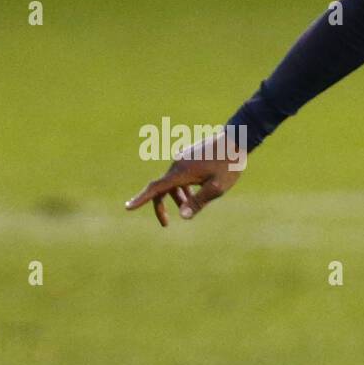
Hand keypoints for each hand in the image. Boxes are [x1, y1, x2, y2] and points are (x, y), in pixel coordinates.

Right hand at [124, 140, 244, 226]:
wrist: (236, 140)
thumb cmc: (228, 165)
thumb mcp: (217, 188)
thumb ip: (199, 202)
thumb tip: (183, 216)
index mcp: (180, 173)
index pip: (155, 189)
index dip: (141, 199)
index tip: (127, 207)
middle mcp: (177, 165)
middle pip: (161, 188)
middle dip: (161, 206)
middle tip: (166, 224)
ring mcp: (182, 160)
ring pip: (172, 183)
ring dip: (178, 197)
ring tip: (192, 207)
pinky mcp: (188, 158)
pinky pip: (180, 176)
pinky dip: (183, 188)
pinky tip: (197, 193)